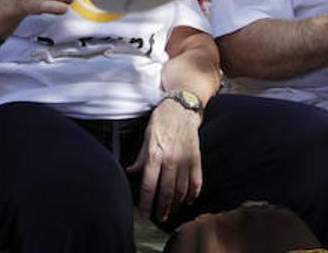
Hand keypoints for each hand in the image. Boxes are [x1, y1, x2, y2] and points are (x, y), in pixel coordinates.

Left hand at [128, 97, 203, 223]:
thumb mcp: (146, 137)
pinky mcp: (197, 159)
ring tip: (171, 213)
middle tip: (159, 218)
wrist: (182, 108)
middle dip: (162, 209)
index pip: (149, 185)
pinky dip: (192, 195)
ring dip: (176, 205)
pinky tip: (188, 201)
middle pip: (166, 192)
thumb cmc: (161, 121)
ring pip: (181, 190)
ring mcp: (186, 160)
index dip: (146, 203)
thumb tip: (130, 173)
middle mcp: (171, 160)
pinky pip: (196, 182)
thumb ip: (141, 158)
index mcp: (155, 154)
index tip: (145, 213)